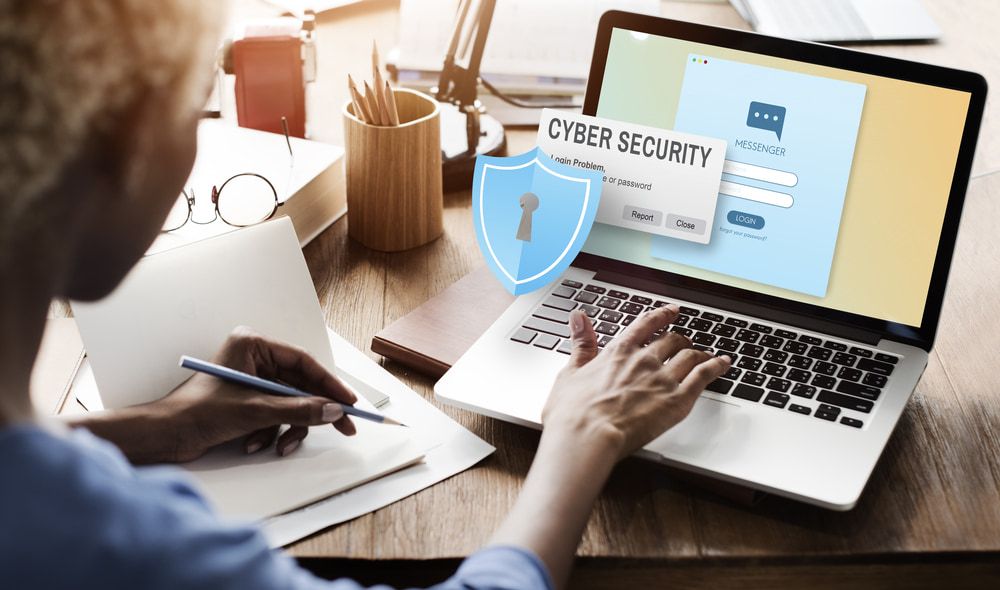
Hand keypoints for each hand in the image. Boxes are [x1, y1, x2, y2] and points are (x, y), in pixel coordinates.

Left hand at [147, 326, 357, 461]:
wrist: (164, 436)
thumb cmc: (196, 412)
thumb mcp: (255, 411)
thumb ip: (299, 409)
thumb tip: (333, 411)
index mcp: (252, 345)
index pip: (303, 362)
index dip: (329, 383)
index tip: (348, 402)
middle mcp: (253, 359)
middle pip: (300, 385)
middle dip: (314, 411)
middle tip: (343, 427)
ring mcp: (251, 381)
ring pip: (290, 404)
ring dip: (287, 428)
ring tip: (279, 446)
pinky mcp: (247, 402)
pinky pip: (275, 415)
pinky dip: (271, 432)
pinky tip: (254, 444)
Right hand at [491, 305, 728, 588]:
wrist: (587, 436)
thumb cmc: (574, 412)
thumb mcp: (571, 372)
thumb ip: (581, 343)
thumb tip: (579, 318)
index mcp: (619, 352)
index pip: (646, 325)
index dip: (661, 316)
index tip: (671, 311)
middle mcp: (644, 360)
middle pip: (671, 340)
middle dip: (680, 339)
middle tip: (685, 341)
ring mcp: (662, 379)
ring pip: (690, 356)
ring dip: (699, 352)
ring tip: (705, 354)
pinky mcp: (677, 400)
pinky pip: (703, 377)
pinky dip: (716, 367)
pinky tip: (723, 364)